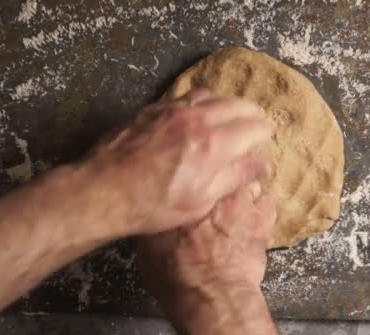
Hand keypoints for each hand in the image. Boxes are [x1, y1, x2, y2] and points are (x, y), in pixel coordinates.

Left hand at [75, 89, 270, 238]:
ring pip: (210, 95)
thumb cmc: (153, 204)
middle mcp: (196, 119)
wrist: (103, 191)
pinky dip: (199, 102)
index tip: (266, 137)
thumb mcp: (201, 200)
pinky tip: (196, 114)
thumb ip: (235, 177)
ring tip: (228, 116)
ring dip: (225, 103)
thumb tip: (262, 165)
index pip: (253, 127)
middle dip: (251, 113)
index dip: (264, 132)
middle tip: (256, 122)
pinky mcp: (152, 109)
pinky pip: (184, 96)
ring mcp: (172, 110)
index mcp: (213, 144)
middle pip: (236, 104)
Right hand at [136, 183, 278, 334]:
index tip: (194, 178)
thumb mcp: (148, 245)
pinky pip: (265, 203)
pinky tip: (252, 223)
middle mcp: (213, 188)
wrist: (210, 294)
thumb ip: (153, 218)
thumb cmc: (176, 274)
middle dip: (221, 177)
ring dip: (242, 193)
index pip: (192, 165)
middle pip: (223, 168)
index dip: (195, 172)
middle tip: (214, 195)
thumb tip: (150, 208)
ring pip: (247, 182)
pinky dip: (260, 210)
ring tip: (234, 210)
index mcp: (183, 191)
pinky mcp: (262, 217)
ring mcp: (242, 200)